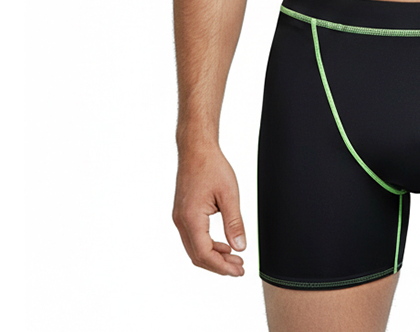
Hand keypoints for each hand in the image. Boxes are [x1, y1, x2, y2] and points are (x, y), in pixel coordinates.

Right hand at [172, 144, 246, 275]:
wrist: (196, 149)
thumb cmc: (212, 166)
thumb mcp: (229, 194)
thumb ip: (234, 223)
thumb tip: (240, 247)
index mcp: (191, 218)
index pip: (204, 254)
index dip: (222, 266)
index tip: (238, 270)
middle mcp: (181, 221)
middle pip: (197, 256)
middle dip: (218, 266)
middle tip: (239, 268)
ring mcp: (179, 218)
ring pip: (194, 248)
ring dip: (213, 256)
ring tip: (234, 257)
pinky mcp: (182, 213)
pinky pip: (192, 238)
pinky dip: (207, 245)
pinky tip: (223, 245)